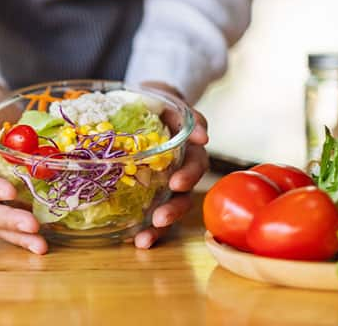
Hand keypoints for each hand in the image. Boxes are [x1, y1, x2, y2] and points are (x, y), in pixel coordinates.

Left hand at [133, 81, 209, 248]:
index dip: (188, 175)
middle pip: (185, 194)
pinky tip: (134, 241)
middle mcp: (181, 169)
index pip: (196, 164)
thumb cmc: (156, 99)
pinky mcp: (148, 192)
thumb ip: (186, 114)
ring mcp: (164, 183)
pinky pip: (150, 213)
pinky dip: (145, 229)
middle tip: (159, 217)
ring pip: (170, 208)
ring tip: (144, 238)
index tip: (176, 184)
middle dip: (174, 208)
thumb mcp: (168, 97)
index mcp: (189, 147)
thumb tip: (203, 135)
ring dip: (161, 225)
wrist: (140, 104)